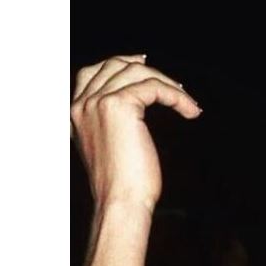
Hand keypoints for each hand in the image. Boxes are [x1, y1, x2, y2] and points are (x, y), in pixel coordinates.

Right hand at [71, 55, 201, 209]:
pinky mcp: (118, 106)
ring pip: (138, 73)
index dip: (119, 63)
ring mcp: (97, 103)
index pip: (91, 72)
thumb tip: (136, 97)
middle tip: (174, 85)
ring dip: (168, 85)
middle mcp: (81, 104)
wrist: (121, 202)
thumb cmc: (122, 183)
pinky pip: (154, 87)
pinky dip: (177, 97)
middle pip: (115, 66)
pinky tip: (190, 110)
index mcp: (75, 113)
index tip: (144, 63)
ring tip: (187, 103)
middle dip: (148, 70)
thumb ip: (111, 121)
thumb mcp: (109, 144)